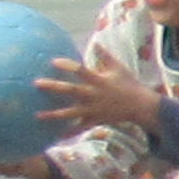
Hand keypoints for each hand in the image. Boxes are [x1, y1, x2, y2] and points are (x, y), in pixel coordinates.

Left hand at [39, 48, 163, 134]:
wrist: (142, 106)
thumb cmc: (129, 84)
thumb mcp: (119, 67)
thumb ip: (105, 55)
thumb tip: (96, 41)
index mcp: (99, 80)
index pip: (82, 70)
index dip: (68, 65)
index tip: (53, 61)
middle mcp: (94, 95)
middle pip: (71, 91)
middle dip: (54, 87)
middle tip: (36, 83)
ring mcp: (94, 109)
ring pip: (72, 113)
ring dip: (55, 115)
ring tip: (38, 115)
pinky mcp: (96, 120)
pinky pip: (81, 128)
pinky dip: (70, 133)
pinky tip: (56, 137)